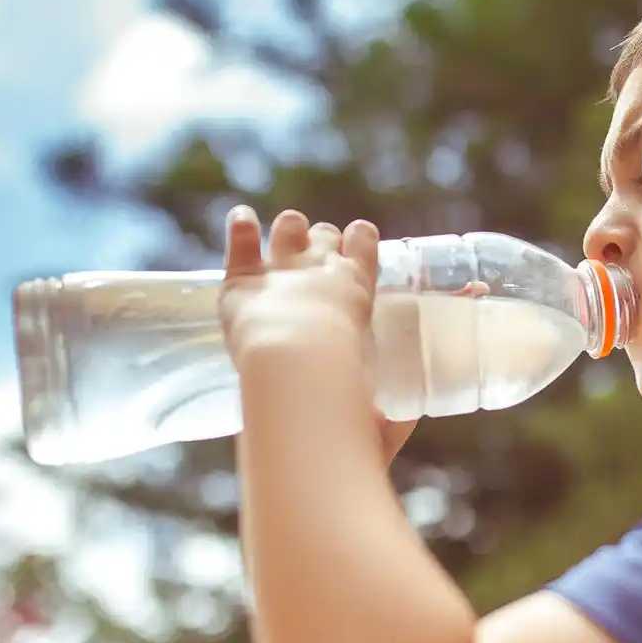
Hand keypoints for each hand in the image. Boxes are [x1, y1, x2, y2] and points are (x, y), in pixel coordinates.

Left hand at [220, 205, 419, 457]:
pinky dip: (241, 226)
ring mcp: (280, 268)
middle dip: (321, 240)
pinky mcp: (242, 280)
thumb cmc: (345, 392)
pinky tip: (241, 218)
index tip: (358, 245)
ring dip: (288, 229)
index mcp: (358, 287)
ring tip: (285, 237)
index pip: (364, 243)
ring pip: (289, 227)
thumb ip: (391, 415)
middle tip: (317, 260)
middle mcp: (321, 267)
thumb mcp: (381, 406)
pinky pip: (242, 237)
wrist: (297, 373)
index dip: (360, 240)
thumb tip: (400, 424)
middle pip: (324, 233)